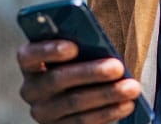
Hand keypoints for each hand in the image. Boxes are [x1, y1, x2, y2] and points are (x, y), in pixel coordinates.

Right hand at [16, 40, 142, 122]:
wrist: (82, 92)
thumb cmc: (81, 62)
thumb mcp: (76, 51)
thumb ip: (81, 44)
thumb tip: (99, 43)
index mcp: (29, 62)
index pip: (29, 55)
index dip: (49, 50)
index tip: (74, 47)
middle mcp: (30, 89)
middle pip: (57, 79)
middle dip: (90, 72)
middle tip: (117, 67)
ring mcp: (43, 112)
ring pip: (74, 103)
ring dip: (106, 95)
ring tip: (131, 87)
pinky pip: (83, 122)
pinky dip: (108, 112)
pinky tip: (126, 104)